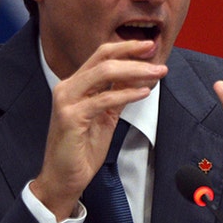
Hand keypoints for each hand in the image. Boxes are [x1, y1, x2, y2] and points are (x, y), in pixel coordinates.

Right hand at [31, 40, 166, 219]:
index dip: (126, 47)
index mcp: (75, 85)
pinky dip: (128, 93)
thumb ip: (117, 96)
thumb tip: (138, 78)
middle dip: (133, 52)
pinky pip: (105, 99)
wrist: (64, 178)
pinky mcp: (71, 117)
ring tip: (157, 73)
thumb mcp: (105, 117)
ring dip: (135, 70)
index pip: (101, 55)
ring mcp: (67, 100)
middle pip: (103, 58)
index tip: (149, 45)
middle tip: (156, 53)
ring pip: (104, 72)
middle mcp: (68, 87)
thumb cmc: (82, 149)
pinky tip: (145, 93)